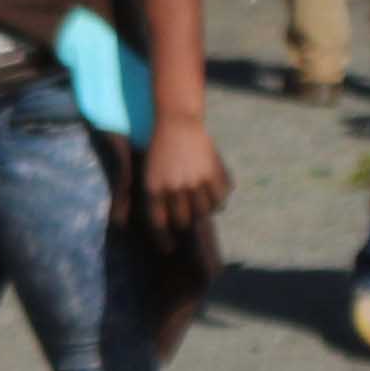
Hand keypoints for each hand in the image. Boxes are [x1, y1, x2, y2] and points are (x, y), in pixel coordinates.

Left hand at [139, 114, 230, 244]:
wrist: (176, 122)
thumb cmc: (160, 149)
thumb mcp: (149, 173)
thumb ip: (157, 197)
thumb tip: (166, 224)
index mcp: (154, 189)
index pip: (159, 224)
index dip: (164, 240)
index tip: (169, 249)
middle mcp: (174, 188)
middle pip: (183, 221)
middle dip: (184, 221)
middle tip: (187, 217)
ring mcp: (195, 182)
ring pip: (204, 212)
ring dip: (202, 211)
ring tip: (201, 203)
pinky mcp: (212, 174)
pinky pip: (220, 200)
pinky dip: (218, 201)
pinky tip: (213, 193)